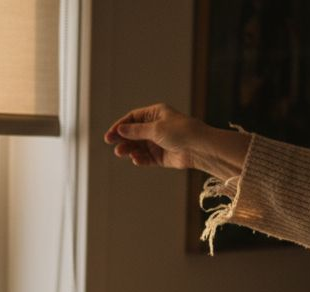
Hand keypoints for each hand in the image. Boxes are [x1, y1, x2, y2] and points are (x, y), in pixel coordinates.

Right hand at [104, 103, 249, 177]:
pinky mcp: (161, 156)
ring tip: (121, 153)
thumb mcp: (155, 128)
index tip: (110, 135)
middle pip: (133, 133)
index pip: (133, 118)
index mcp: (156, 114)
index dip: (120, 126)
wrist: (199, 148)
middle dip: (122, 139)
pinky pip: (146, 158)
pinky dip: (140, 159)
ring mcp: (158, 142)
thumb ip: (136, 131)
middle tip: (111, 144)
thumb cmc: (181, 132)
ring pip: (138, 146)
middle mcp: (156, 127)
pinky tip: (136, 159)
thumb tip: (119, 130)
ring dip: (129, 149)